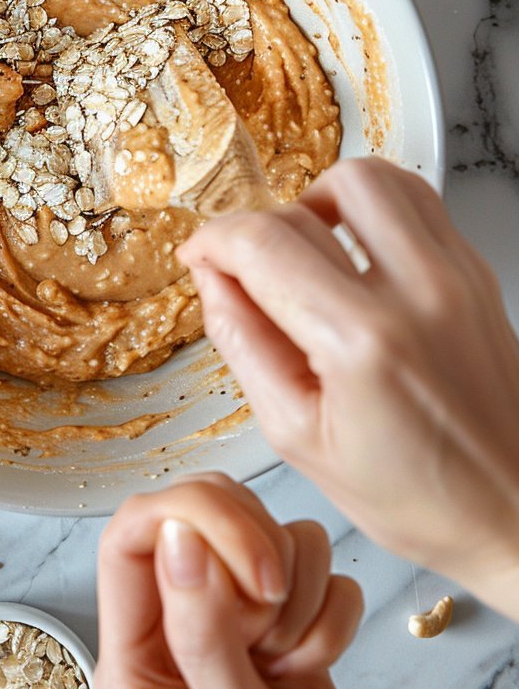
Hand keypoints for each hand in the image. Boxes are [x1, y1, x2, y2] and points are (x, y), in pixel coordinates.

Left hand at [95, 475, 364, 688]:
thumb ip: (204, 638)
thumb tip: (177, 534)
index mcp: (133, 657)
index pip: (133, 531)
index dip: (196, 521)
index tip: (257, 571)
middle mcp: (172, 623)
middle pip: (202, 512)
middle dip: (255, 556)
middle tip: (271, 627)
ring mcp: (227, 614)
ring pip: (265, 530)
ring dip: (298, 591)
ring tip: (287, 662)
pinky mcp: (281, 614)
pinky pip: (315, 562)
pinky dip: (330, 611)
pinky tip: (313, 665)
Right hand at [177, 157, 518, 618]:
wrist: (512, 511)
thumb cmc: (418, 497)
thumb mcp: (298, 438)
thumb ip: (244, 345)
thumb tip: (212, 281)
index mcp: (362, 345)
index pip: (263, 245)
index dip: (214, 241)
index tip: (200, 257)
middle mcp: (417, 293)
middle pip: (312, 199)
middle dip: (260, 228)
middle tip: (249, 269)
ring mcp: (456, 274)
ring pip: (371, 177)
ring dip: (321, 200)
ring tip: (307, 249)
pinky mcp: (476, 270)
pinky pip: (414, 200)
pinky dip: (370, 213)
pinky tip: (354, 259)